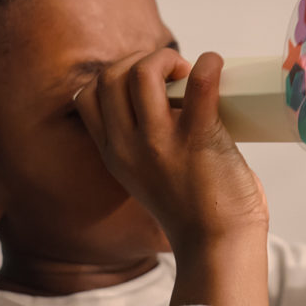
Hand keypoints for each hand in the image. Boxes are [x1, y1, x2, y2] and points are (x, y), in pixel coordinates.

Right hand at [73, 49, 268, 248]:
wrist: (219, 247)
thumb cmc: (195, 210)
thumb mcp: (147, 176)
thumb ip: (147, 143)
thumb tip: (177, 96)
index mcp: (114, 154)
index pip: (87, 96)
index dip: (114, 74)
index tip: (146, 82)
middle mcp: (128, 147)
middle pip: (109, 76)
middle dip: (140, 59)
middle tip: (173, 75)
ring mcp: (160, 144)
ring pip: (142, 73)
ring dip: (167, 58)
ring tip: (190, 72)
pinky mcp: (197, 141)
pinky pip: (199, 84)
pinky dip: (208, 65)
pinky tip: (214, 65)